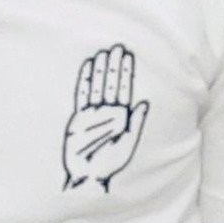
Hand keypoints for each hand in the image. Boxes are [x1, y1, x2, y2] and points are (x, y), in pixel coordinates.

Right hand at [60, 43, 150, 191]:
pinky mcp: (79, 118)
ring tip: (103, 53)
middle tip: (117, 47)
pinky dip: (85, 82)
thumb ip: (136, 123)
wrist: (88, 175)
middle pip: (111, 84)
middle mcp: (108, 112)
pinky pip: (82, 95)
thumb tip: (144, 102)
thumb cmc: (110, 163)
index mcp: (122, 117)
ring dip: (100, 70)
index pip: (124, 89)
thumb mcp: (128, 143)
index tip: (128, 56)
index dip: (126, 72)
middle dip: (114, 66)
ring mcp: (93, 113)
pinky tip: (87, 68)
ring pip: (98, 86)